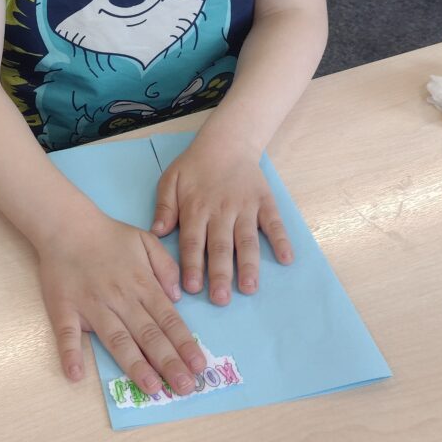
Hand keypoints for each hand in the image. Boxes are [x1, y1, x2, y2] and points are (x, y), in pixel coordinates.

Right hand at [37, 215, 206, 395]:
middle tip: (186, 387)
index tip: (199, 366)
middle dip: (170, 363)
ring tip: (153, 388)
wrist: (66, 225)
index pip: (168, 320)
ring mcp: (92, 306)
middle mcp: (121, 299)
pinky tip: (75, 375)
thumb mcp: (146, 240)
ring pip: (117, 340)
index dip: (185, 344)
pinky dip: (70, 354)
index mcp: (142, 285)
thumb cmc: (108, 235)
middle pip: (149, 335)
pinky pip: (67, 334)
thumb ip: (166, 266)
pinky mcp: (65, 309)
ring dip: (136, 365)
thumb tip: (177, 296)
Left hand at [152, 137, 292, 303]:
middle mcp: (221, 211)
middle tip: (221, 299)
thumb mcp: (170, 180)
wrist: (227, 142)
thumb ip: (163, 207)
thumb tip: (155, 233)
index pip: (192, 242)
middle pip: (220, 246)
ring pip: (247, 240)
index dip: (192, 266)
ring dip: (249, 265)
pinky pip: (274, 223)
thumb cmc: (195, 166)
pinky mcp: (264, 202)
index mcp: (196, 209)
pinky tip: (286, 259)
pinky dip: (282, 240)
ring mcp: (245, 207)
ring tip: (250, 288)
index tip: (192, 289)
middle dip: (220, 274)